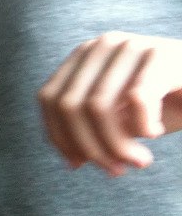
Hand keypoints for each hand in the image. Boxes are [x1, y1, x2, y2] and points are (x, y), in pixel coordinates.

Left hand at [38, 32, 181, 175]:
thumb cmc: (168, 101)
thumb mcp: (123, 118)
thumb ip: (92, 131)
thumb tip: (72, 160)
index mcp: (85, 55)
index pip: (49, 98)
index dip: (59, 136)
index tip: (78, 164)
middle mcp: (103, 45)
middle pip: (69, 106)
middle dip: (90, 147)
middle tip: (117, 170)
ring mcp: (132, 46)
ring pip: (97, 107)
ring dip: (116, 145)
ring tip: (140, 161)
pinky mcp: (162, 56)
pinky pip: (136, 100)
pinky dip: (142, 126)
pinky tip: (155, 133)